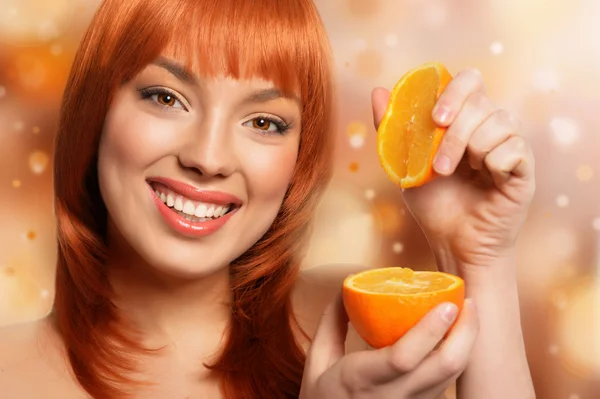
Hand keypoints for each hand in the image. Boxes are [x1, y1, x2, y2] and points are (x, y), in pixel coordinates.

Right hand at [299, 295, 478, 398]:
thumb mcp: (316, 362)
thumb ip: (331, 322)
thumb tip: (347, 286)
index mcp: (361, 379)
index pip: (403, 358)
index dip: (430, 330)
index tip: (446, 304)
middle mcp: (392, 397)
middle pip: (444, 367)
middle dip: (465, 332)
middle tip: (468, 302)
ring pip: (452, 377)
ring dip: (466, 343)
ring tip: (467, 314)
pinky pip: (446, 382)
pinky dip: (457, 357)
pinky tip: (455, 337)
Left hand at [371, 69, 535, 271]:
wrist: (452, 242)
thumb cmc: (433, 202)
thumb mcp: (405, 163)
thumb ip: (392, 128)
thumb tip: (379, 91)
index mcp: (464, 119)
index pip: (470, 80)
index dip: (454, 91)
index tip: (435, 118)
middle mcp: (490, 126)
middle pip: (482, 102)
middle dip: (454, 134)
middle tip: (439, 166)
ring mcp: (511, 144)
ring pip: (501, 122)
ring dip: (472, 150)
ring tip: (460, 175)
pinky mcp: (525, 167)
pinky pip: (516, 148)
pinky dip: (495, 164)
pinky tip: (487, 180)